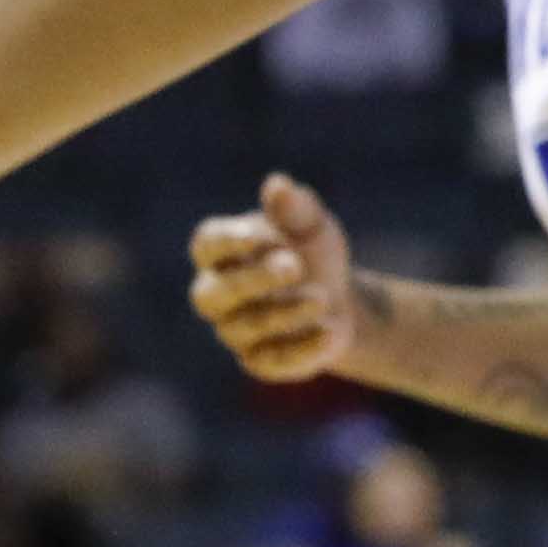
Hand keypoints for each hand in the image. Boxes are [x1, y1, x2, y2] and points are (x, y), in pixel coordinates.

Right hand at [185, 174, 362, 383]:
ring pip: (244, 328)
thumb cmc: (314, 255)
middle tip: (294, 265)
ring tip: (324, 298)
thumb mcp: (313, 226)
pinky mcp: (259, 361)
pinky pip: (271, 360)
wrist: (340, 303)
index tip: (261, 236)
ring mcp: (234, 331)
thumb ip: (295, 208)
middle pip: (212, 294)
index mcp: (221, 253)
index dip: (228, 242)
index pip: (207, 245)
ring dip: (285, 313)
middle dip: (252, 280)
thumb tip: (277, 184)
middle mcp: (216, 294)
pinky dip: (302, 348)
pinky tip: (331, 333)